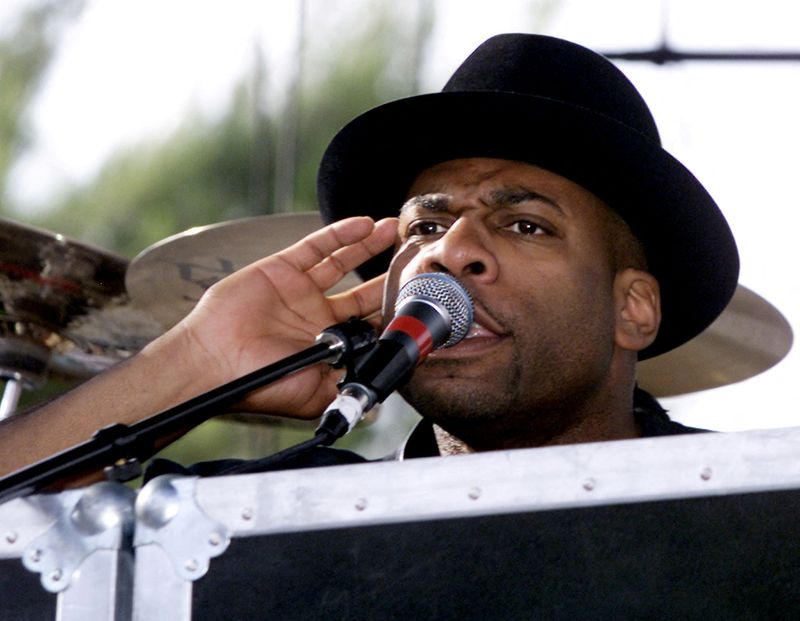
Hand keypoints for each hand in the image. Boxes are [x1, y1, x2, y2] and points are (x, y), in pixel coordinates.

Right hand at [159, 216, 397, 418]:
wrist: (216, 363)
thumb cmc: (261, 383)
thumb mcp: (315, 394)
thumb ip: (349, 384)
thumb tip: (382, 384)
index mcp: (327, 344)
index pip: (369, 323)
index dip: (392, 311)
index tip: (417, 299)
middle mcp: (316, 315)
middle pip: (361, 290)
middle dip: (387, 275)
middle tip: (412, 260)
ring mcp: (300, 290)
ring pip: (342, 261)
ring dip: (368, 245)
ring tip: (393, 230)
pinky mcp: (282, 268)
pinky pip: (317, 246)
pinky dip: (342, 234)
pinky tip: (365, 224)